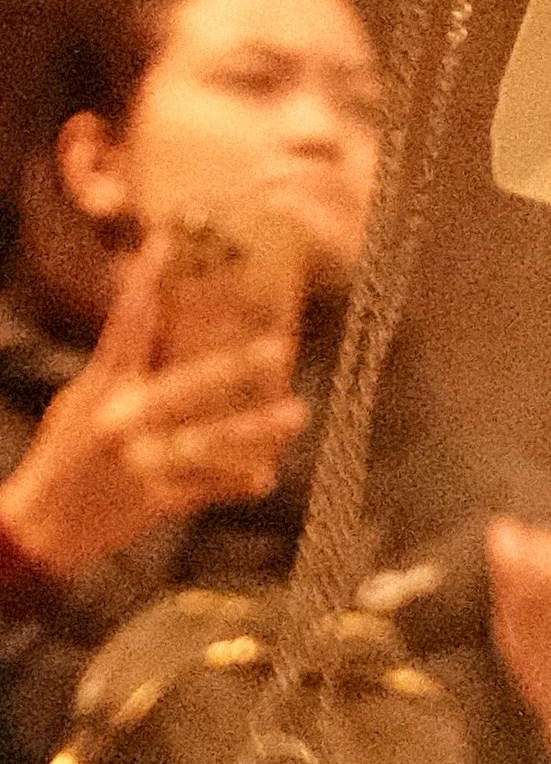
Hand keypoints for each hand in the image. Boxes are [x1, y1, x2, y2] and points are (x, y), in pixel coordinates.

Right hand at [0, 235, 304, 585]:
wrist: (42, 523)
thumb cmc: (69, 448)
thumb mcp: (86, 396)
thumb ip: (125, 357)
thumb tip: (155, 301)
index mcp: (106, 389)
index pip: (127, 326)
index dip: (146, 282)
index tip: (169, 240)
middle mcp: (122, 424)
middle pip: (180, 390)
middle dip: (230, 370)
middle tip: (280, 348)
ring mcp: (139, 465)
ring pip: (202, 445)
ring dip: (252, 431)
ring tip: (296, 413)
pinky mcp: (151, 503)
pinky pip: (201, 493)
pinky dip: (233, 484)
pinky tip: (267, 476)